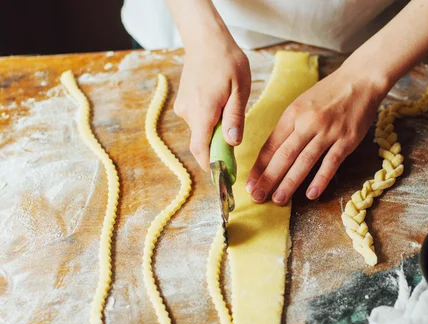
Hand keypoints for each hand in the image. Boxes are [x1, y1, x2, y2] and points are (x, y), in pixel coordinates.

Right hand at [173, 34, 249, 170]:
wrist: (205, 39)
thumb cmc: (227, 61)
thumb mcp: (240, 90)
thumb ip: (235, 118)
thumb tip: (232, 143)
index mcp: (203, 111)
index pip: (200, 149)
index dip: (211, 166)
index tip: (224, 176)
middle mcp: (188, 112)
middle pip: (202, 142)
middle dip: (217, 149)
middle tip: (235, 147)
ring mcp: (184, 107)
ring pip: (200, 131)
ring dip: (214, 132)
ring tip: (230, 115)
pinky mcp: (184, 103)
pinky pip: (198, 120)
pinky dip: (209, 121)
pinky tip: (221, 106)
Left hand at [246, 66, 388, 204]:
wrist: (360, 80)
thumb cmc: (329, 94)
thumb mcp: (302, 104)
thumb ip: (289, 127)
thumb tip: (272, 153)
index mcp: (293, 114)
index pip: (271, 145)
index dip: (259, 166)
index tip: (249, 183)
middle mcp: (307, 123)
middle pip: (284, 155)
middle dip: (268, 178)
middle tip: (257, 197)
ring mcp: (328, 132)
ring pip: (304, 161)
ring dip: (289, 182)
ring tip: (278, 200)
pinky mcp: (346, 140)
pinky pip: (330, 163)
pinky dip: (320, 179)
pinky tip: (311, 194)